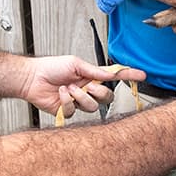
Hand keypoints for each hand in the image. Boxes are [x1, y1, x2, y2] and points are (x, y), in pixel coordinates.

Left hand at [19, 57, 145, 117]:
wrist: (32, 78)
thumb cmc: (51, 67)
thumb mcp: (75, 64)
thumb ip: (94, 71)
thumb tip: (110, 74)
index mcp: (92, 76)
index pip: (115, 76)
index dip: (129, 76)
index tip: (143, 75)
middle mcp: (88, 90)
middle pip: (107, 97)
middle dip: (99, 92)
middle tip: (87, 85)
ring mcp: (79, 101)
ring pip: (92, 106)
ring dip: (79, 96)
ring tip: (68, 88)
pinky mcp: (68, 111)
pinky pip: (75, 111)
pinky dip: (67, 101)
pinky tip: (60, 94)